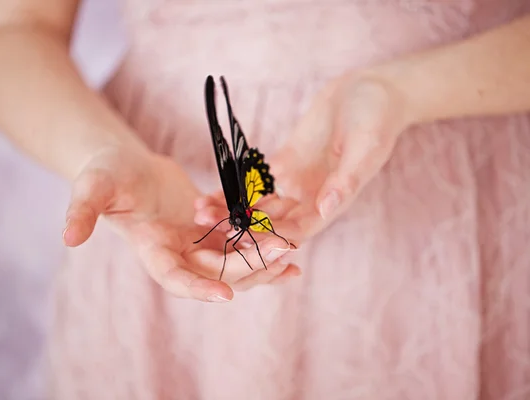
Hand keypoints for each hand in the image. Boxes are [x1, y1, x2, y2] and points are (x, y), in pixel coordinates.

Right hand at [62, 146, 300, 301]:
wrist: (125, 165)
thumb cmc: (105, 173)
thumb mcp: (92, 186)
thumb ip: (80, 210)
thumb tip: (67, 237)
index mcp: (150, 250)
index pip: (174, 278)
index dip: (198, 288)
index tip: (227, 295)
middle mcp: (177, 254)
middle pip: (216, 271)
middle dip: (250, 266)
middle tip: (284, 254)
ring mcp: (195, 242)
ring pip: (234, 259)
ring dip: (264, 258)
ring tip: (295, 252)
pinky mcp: (209, 227)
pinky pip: (240, 237)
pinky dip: (262, 238)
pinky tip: (291, 233)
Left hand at [194, 70, 414, 241]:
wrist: (369, 89)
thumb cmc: (377, 117)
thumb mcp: (366, 148)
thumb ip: (346, 180)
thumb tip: (326, 208)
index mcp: (333, 202)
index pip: (299, 230)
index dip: (271, 237)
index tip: (242, 239)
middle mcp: (312, 198)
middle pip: (273, 222)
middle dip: (242, 227)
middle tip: (209, 225)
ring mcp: (296, 181)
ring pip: (260, 206)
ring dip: (233, 211)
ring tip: (201, 210)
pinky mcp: (284, 163)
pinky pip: (256, 182)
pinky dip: (236, 189)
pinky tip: (211, 192)